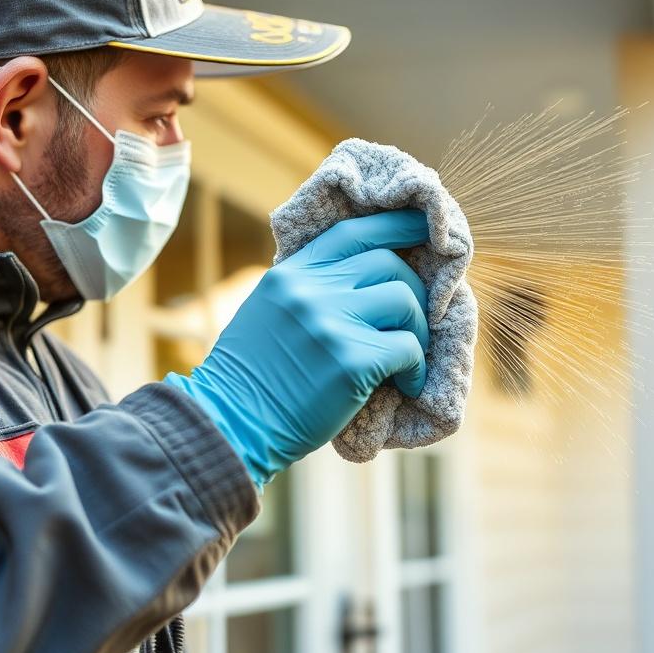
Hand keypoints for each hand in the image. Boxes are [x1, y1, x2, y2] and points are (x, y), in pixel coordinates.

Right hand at [164, 209, 429, 488]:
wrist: (232, 426)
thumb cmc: (252, 380)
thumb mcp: (269, 313)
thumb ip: (309, 291)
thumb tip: (362, 280)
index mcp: (291, 275)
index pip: (352, 232)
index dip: (393, 226)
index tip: (422, 227)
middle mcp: (311, 290)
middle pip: (388, 264)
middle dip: (413, 292)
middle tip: (413, 325)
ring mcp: (331, 323)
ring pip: (405, 301)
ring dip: (418, 330)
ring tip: (407, 360)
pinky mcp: (351, 361)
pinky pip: (408, 349)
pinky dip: (416, 369)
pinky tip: (408, 385)